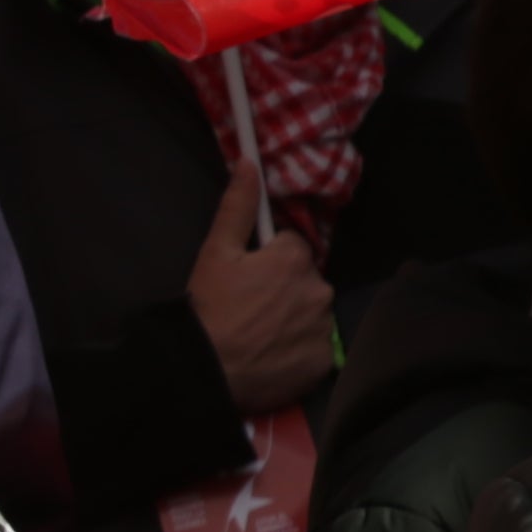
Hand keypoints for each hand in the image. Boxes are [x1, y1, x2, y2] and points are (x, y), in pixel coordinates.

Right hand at [187, 164, 333, 413]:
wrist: (207, 369)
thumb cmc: (210, 307)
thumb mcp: (215, 252)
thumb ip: (237, 207)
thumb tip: (250, 163)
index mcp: (295, 259)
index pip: (292, 248)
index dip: (268, 260)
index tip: (247, 278)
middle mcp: (320, 289)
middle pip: (305, 281)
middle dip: (285, 289)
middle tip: (251, 308)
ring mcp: (324, 328)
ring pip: (312, 314)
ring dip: (293, 319)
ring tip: (260, 335)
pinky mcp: (323, 362)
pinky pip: (314, 348)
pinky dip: (298, 349)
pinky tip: (272, 354)